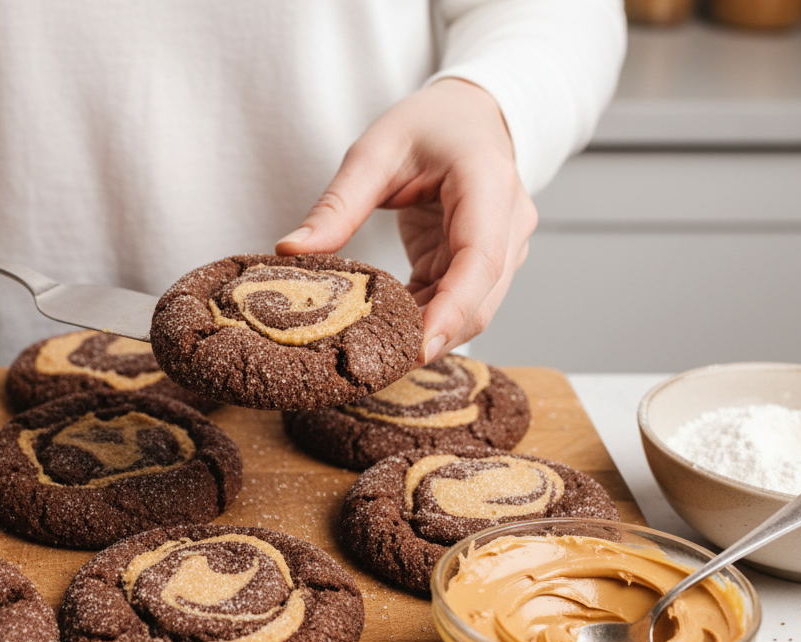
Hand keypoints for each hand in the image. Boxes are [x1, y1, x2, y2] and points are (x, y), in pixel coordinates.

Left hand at [275, 78, 536, 364]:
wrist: (470, 117)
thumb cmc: (428, 125)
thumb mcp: (374, 151)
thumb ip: (337, 205)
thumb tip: (290, 251)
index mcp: (488, 183)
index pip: (480, 260)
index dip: (452, 309)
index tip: (418, 347)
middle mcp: (510, 222)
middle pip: (481, 299)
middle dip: (433, 336)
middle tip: (375, 365)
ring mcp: (506, 247)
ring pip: (474, 310)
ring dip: (426, 333)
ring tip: (373, 352)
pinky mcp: (484, 266)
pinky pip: (457, 305)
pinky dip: (424, 320)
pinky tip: (386, 331)